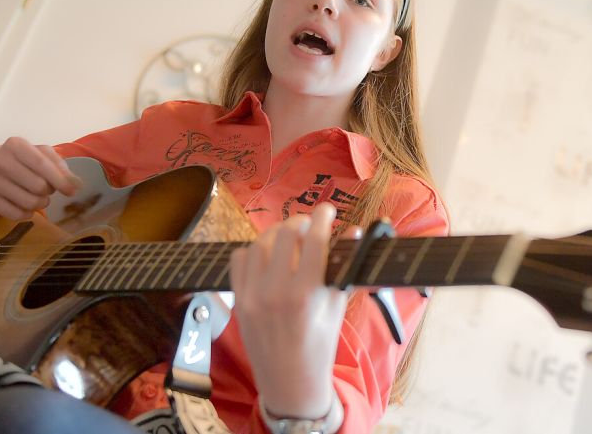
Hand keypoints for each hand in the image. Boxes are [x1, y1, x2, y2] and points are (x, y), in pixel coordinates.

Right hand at [0, 137, 81, 220]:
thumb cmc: (19, 159)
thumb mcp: (39, 153)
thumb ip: (59, 166)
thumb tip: (76, 184)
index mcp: (15, 145)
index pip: (42, 164)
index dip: (60, 180)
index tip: (72, 191)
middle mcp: (0, 161)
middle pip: (38, 186)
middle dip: (49, 191)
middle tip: (47, 189)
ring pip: (29, 203)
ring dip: (41, 204)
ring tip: (38, 197)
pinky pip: (17, 215)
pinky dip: (28, 214)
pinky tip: (27, 207)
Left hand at [229, 203, 353, 418]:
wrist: (289, 382)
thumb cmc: (320, 347)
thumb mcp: (337, 308)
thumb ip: (343, 268)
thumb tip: (353, 232)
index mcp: (305, 295)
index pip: (313, 240)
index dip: (322, 218)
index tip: (328, 209)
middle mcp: (275, 292)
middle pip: (284, 234)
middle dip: (300, 222)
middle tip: (310, 223)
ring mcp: (252, 295)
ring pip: (259, 243)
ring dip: (276, 233)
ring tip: (290, 236)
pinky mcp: (238, 300)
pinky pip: (239, 259)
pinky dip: (253, 249)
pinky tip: (268, 254)